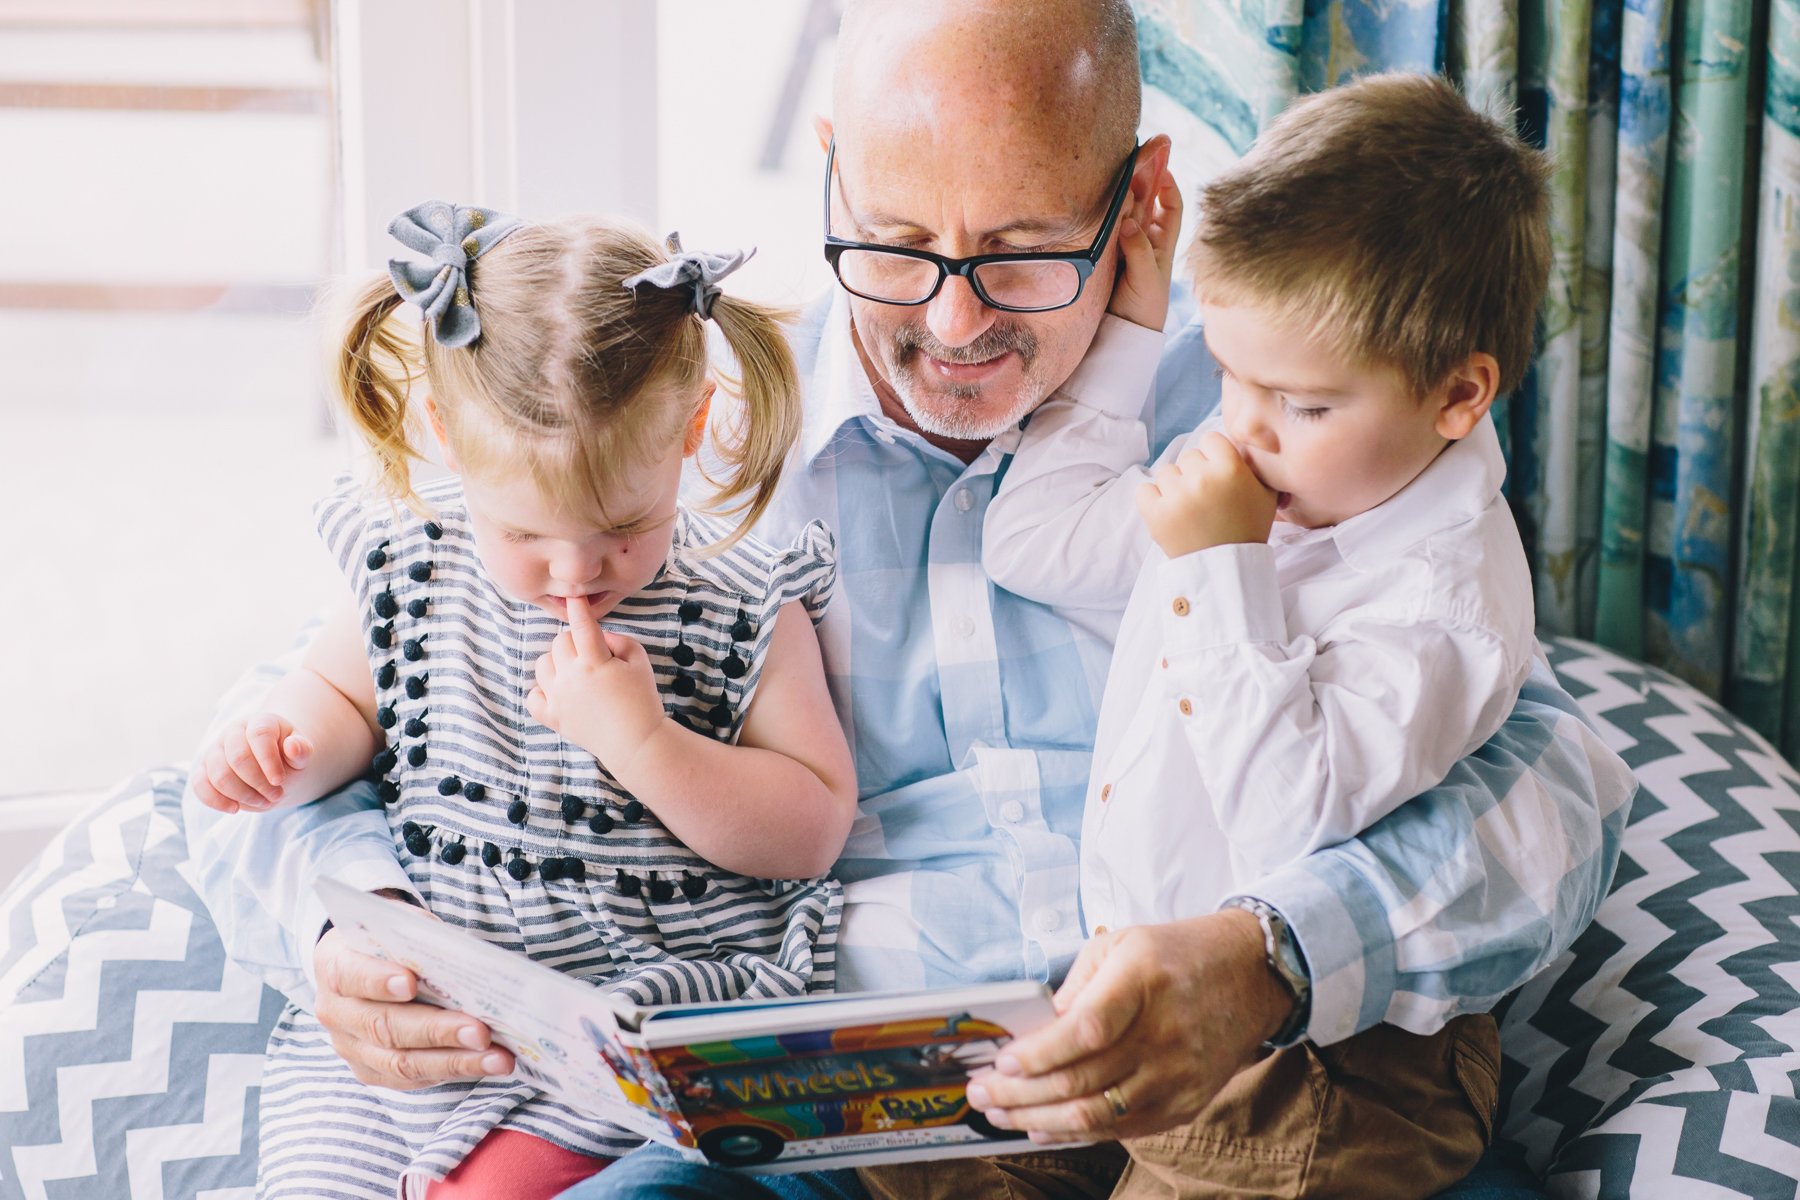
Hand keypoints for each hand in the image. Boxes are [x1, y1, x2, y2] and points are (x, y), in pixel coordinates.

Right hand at [193, 712, 314, 812]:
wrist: (272, 769)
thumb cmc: (288, 760)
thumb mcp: (301, 755)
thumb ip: (302, 749)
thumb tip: (293, 746)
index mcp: (260, 722)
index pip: (259, 735)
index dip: (268, 760)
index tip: (279, 781)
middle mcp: (233, 732)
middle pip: (237, 758)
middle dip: (258, 783)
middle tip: (276, 795)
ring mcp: (215, 751)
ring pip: (219, 775)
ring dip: (243, 795)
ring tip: (263, 801)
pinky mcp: (203, 770)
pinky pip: (199, 785)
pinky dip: (216, 801)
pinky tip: (235, 809)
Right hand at [314, 924, 513, 1089]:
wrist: (363, 965)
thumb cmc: (391, 941)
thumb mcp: (402, 926)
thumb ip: (424, 940)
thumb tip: (469, 962)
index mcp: (336, 965)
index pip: (351, 974)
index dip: (378, 980)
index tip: (411, 983)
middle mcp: (336, 1012)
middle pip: (384, 1027)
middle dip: (437, 1031)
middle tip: (481, 1032)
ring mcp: (350, 1047)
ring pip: (401, 1063)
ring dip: (455, 1062)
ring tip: (498, 1059)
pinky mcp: (370, 1071)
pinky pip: (411, 1079)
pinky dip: (452, 1071)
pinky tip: (485, 1065)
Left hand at [526, 592, 667, 774]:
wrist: (636, 742)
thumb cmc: (642, 700)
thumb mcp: (640, 661)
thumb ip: (619, 640)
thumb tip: (598, 636)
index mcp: (595, 662)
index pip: (581, 626)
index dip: (579, 608)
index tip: (575, 598)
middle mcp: (571, 678)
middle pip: (559, 642)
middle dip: (575, 642)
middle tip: (592, 655)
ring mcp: (558, 698)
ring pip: (542, 665)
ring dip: (557, 663)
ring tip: (576, 673)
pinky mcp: (552, 717)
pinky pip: (533, 696)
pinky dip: (542, 691)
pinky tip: (560, 692)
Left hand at [963, 910, 1292, 1141]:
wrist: (1251, 975)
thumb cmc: (1176, 954)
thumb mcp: (1120, 945)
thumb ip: (1076, 989)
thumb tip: (1034, 1033)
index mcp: (1142, 981)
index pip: (1085, 1030)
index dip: (1039, 1054)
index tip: (1001, 1063)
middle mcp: (1163, 1033)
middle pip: (1082, 1079)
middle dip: (1019, 1093)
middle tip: (979, 1094)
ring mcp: (1177, 1075)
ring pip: (1096, 1114)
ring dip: (1038, 1119)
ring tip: (999, 1115)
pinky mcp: (1185, 1103)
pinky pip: (1122, 1129)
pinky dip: (1076, 1134)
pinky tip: (1042, 1127)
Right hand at [1108, 162, 1182, 331]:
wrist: (1123, 332)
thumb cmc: (1144, 307)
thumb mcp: (1146, 278)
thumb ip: (1138, 250)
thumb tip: (1127, 221)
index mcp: (1163, 243)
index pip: (1172, 205)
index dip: (1168, 182)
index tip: (1161, 163)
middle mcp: (1144, 239)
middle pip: (1146, 200)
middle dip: (1143, 175)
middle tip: (1137, 151)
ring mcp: (1123, 244)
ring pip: (1125, 209)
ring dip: (1122, 189)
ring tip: (1117, 169)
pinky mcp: (1105, 252)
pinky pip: (1107, 225)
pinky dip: (1106, 210)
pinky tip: (1101, 197)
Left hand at [1135, 433, 1277, 558]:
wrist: (1227, 567)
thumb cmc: (1248, 528)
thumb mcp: (1266, 492)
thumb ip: (1253, 463)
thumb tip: (1238, 442)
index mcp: (1230, 468)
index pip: (1209, 439)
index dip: (1213, 456)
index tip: (1217, 473)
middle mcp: (1201, 478)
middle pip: (1187, 457)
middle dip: (1195, 473)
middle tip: (1206, 497)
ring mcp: (1176, 496)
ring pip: (1166, 473)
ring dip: (1175, 487)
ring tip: (1190, 509)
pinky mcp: (1156, 514)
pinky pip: (1144, 490)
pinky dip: (1153, 500)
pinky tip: (1169, 511)